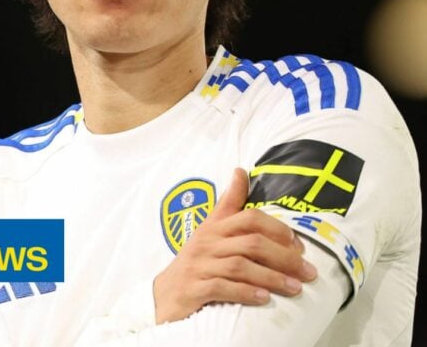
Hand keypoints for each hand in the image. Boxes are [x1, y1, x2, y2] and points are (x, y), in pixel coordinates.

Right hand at [152, 168, 316, 322]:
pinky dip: (245, 292)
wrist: (163, 294)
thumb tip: (241, 171)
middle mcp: (206, 243)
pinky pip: (221, 287)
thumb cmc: (195, 262)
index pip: (248, 217)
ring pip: (239, 266)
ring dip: (272, 277)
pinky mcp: (193, 289)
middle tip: (307, 272)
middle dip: (284, 257)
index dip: (276, 229)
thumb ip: (228, 205)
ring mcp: (198, 266)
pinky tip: (263, 298)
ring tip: (295, 288)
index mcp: (214, 228)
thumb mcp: (209, 231)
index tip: (297, 243)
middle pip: (251, 243)